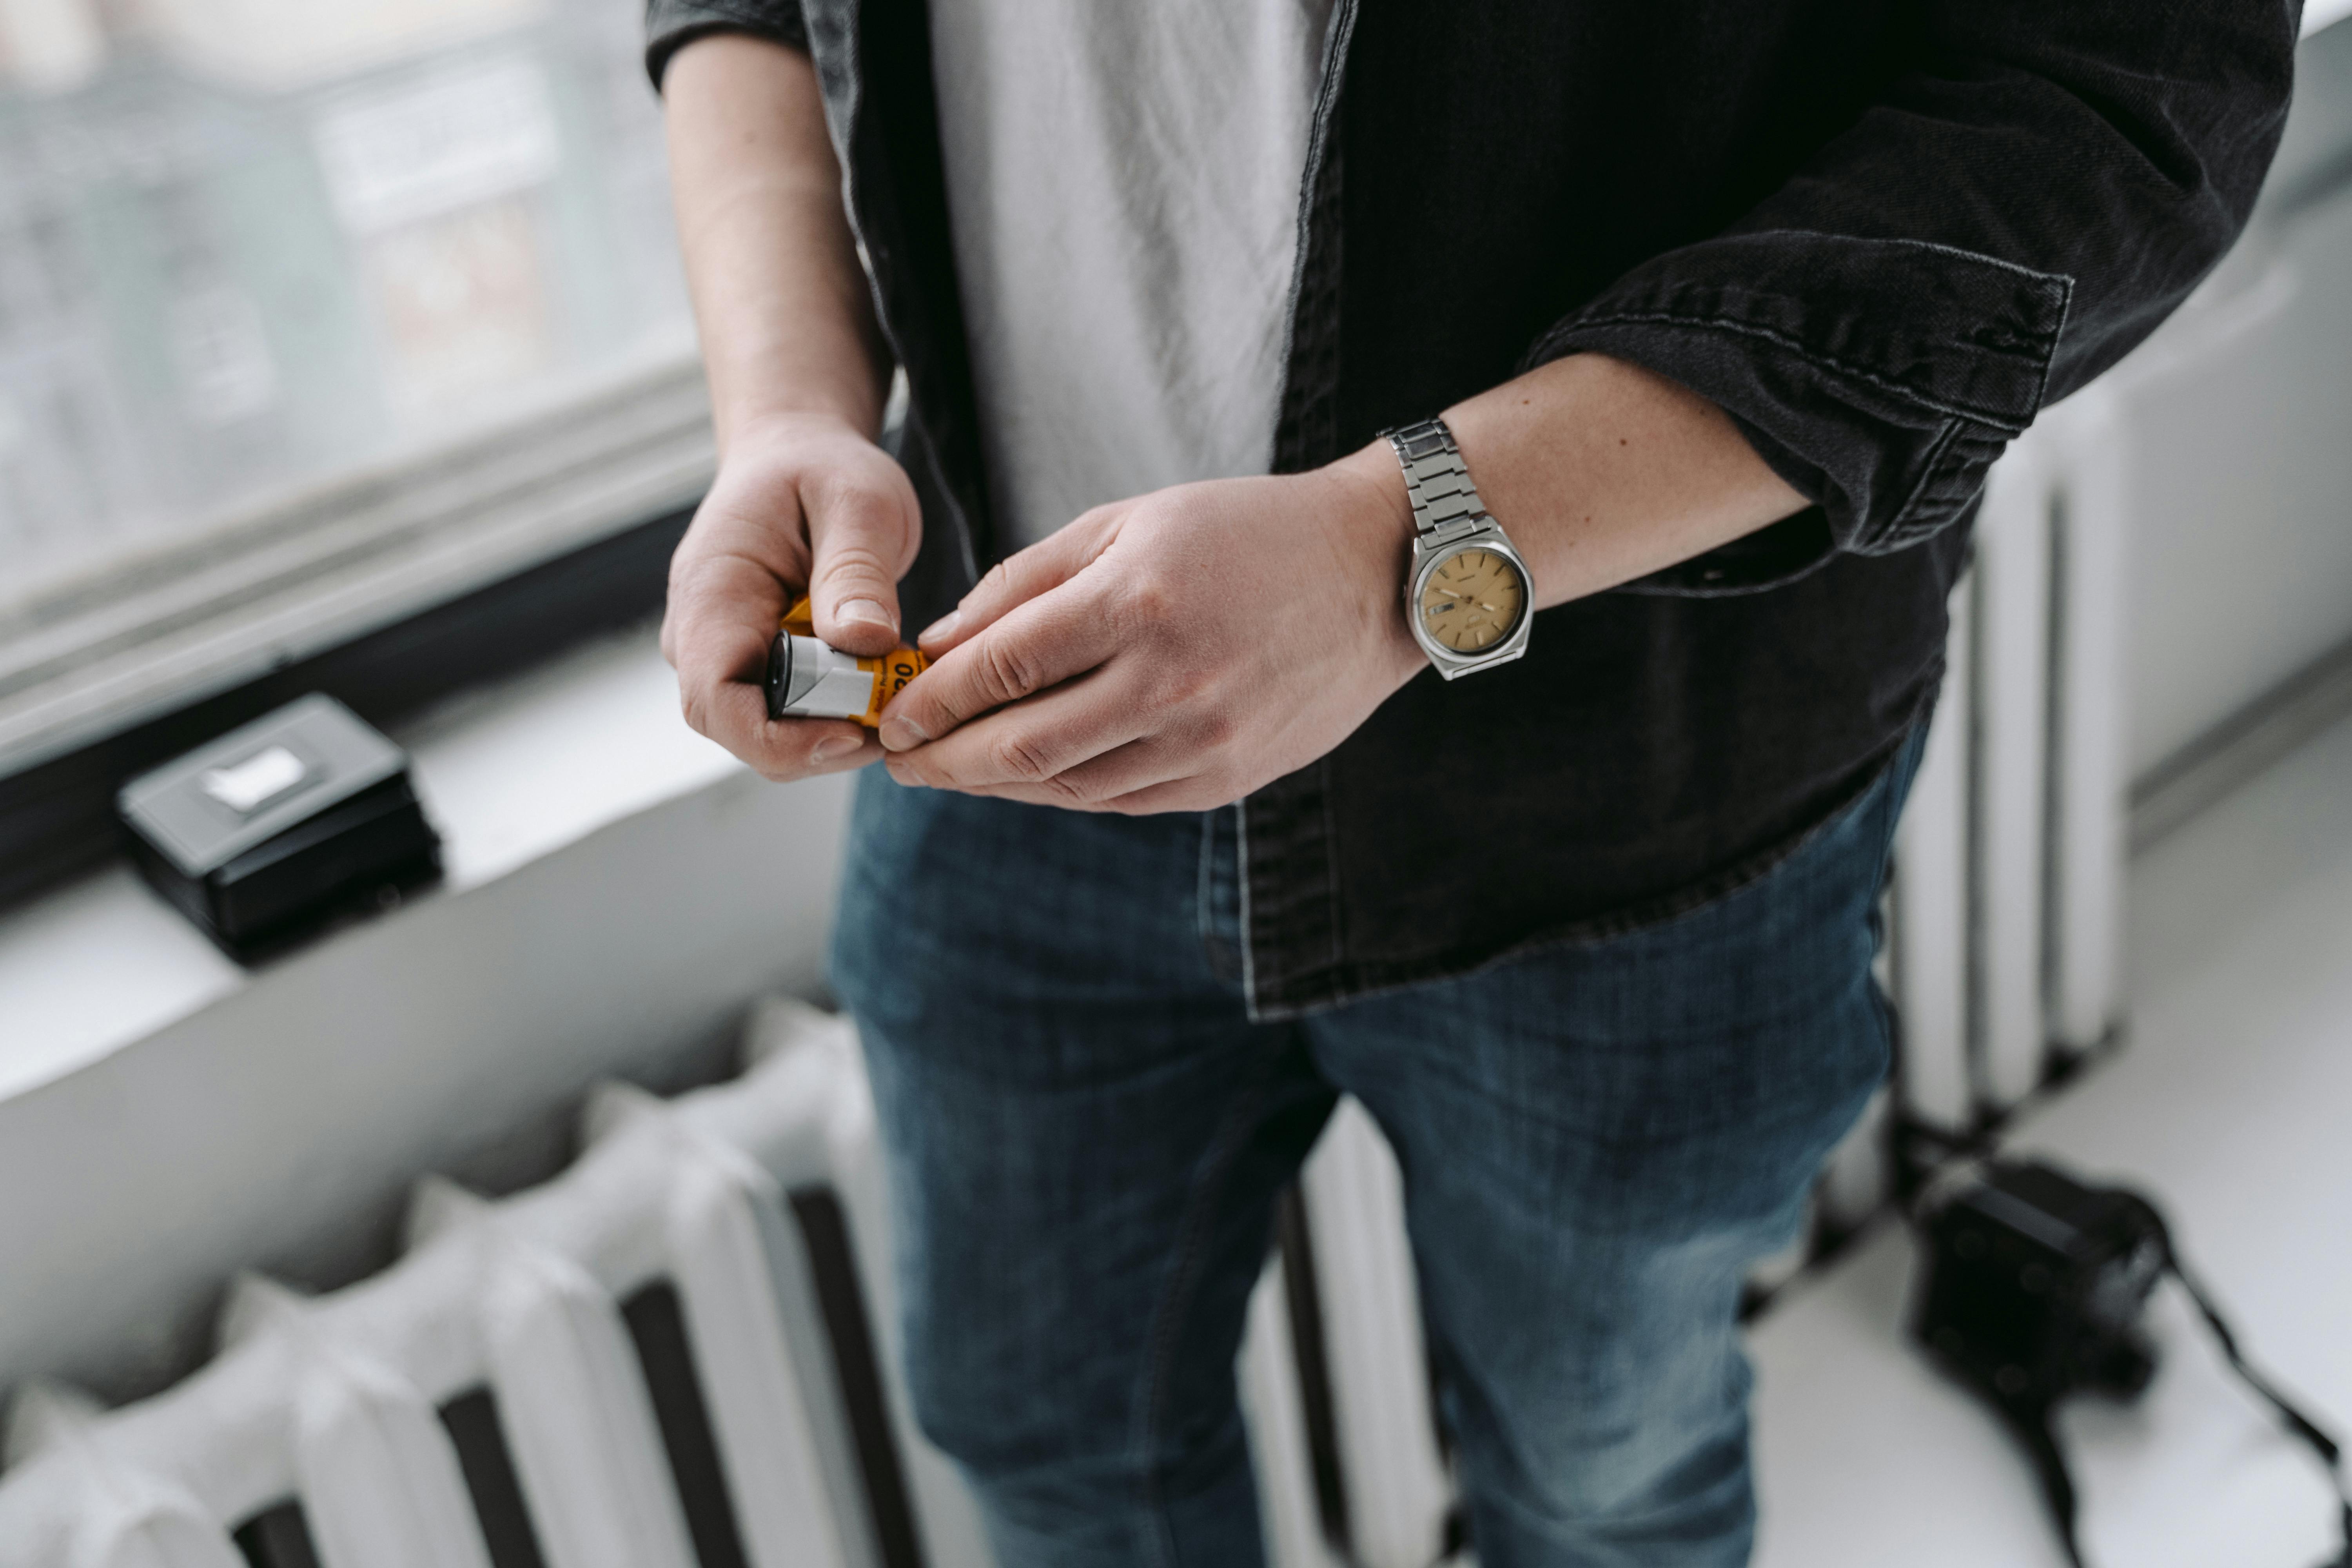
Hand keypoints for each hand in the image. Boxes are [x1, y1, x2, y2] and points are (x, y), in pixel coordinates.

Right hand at [661, 412, 920, 779]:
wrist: (797, 455)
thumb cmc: (822, 470)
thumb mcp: (858, 502)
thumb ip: (857, 571)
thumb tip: (864, 641)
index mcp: (712, 593)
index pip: (716, 701)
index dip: (779, 739)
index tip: (851, 732)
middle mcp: (701, 635)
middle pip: (741, 731)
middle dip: (818, 742)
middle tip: (894, 719)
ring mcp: (723, 654)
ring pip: (766, 732)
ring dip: (832, 731)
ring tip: (892, 695)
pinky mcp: (753, 664)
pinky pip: (787, 715)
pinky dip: (835, 715)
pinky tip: (879, 688)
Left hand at [875, 451, 1425, 812]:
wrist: (1371, 576)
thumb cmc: (1242, 534)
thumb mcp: (1127, 522)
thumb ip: (1027, 581)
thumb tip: (940, 642)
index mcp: (1137, 603)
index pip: (1002, 668)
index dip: (932, 699)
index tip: (890, 710)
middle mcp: (1169, 683)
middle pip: (1020, 745)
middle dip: (941, 758)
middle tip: (897, 757)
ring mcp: (1201, 741)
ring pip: (1063, 785)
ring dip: (991, 783)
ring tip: (947, 769)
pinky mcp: (1224, 779)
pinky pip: (1116, 800)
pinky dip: (1056, 792)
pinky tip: (1022, 777)